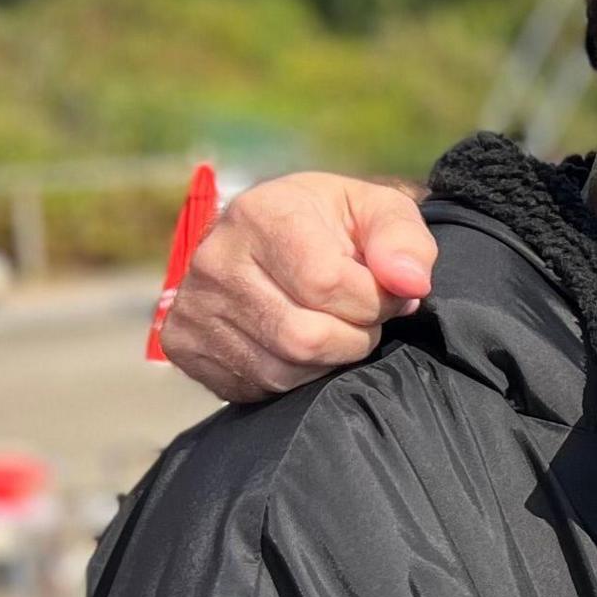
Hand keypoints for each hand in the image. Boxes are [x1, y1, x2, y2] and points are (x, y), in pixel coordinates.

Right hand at [160, 172, 440, 401]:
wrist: (272, 238)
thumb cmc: (335, 225)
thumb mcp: (378, 212)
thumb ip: (405, 241)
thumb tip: (412, 284)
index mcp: (261, 213)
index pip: (327, 284)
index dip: (375, 301)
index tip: (388, 292)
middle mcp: (214, 258)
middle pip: (305, 336)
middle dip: (355, 337)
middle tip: (364, 317)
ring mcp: (192, 305)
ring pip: (284, 369)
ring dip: (329, 360)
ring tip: (336, 326)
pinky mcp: (184, 344)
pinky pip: (257, 385)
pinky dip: (295, 376)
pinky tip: (301, 343)